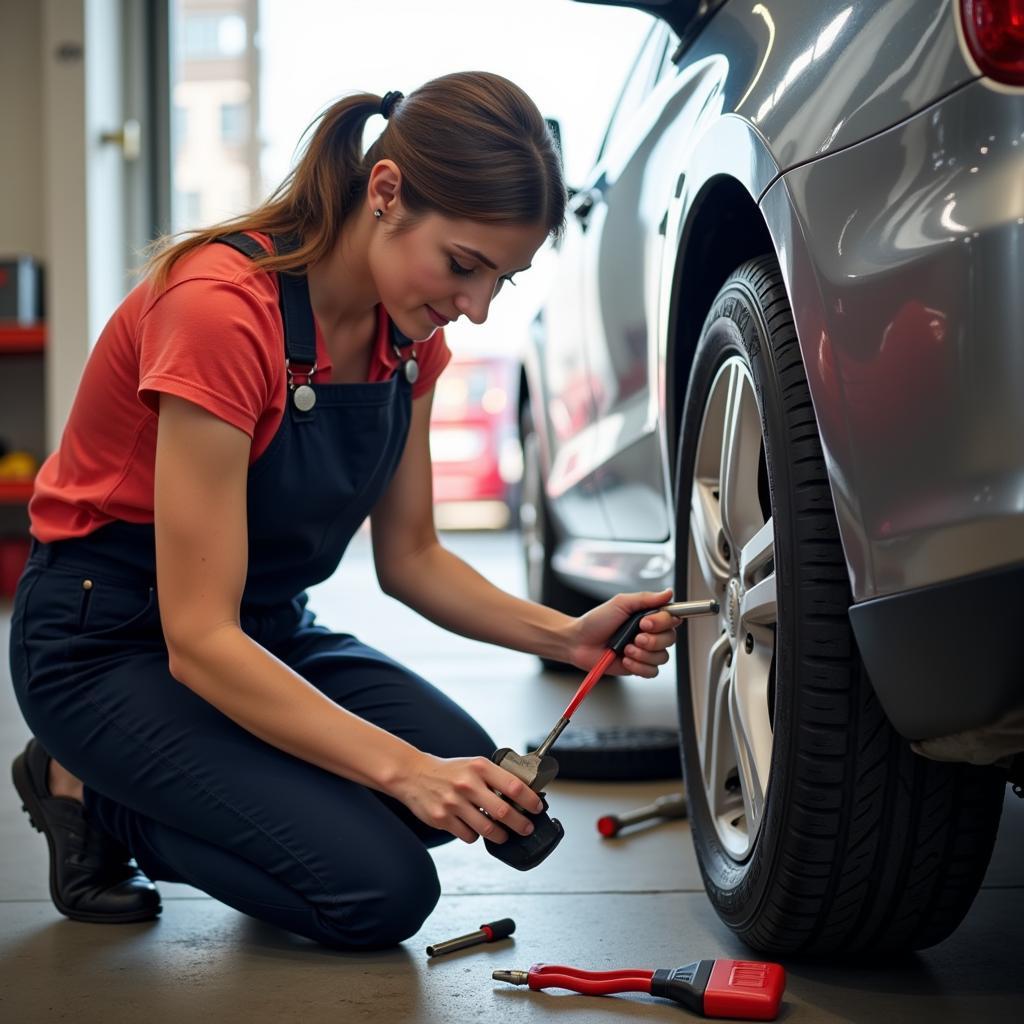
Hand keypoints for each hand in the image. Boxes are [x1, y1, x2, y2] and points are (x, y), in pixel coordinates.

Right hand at [388, 751, 544, 844]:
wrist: (413, 775)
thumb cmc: (450, 771)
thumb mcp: (474, 765)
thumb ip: (495, 778)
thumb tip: (524, 795)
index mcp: (479, 767)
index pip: (513, 785)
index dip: (530, 800)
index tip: (537, 808)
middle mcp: (467, 784)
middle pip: (503, 812)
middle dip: (520, 824)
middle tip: (526, 828)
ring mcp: (454, 803)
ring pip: (487, 829)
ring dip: (500, 835)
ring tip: (504, 835)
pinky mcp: (442, 819)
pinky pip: (469, 836)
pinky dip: (475, 836)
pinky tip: (475, 828)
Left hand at [566, 587, 680, 677]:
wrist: (579, 642)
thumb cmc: (596, 621)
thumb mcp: (621, 603)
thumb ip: (646, 598)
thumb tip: (668, 593)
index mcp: (647, 617)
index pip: (671, 619)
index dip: (662, 622)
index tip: (645, 622)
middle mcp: (649, 634)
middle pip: (670, 639)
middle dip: (652, 640)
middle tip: (636, 637)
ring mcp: (644, 651)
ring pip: (662, 657)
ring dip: (643, 654)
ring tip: (626, 649)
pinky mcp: (637, 667)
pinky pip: (652, 672)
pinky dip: (639, 666)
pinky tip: (625, 660)